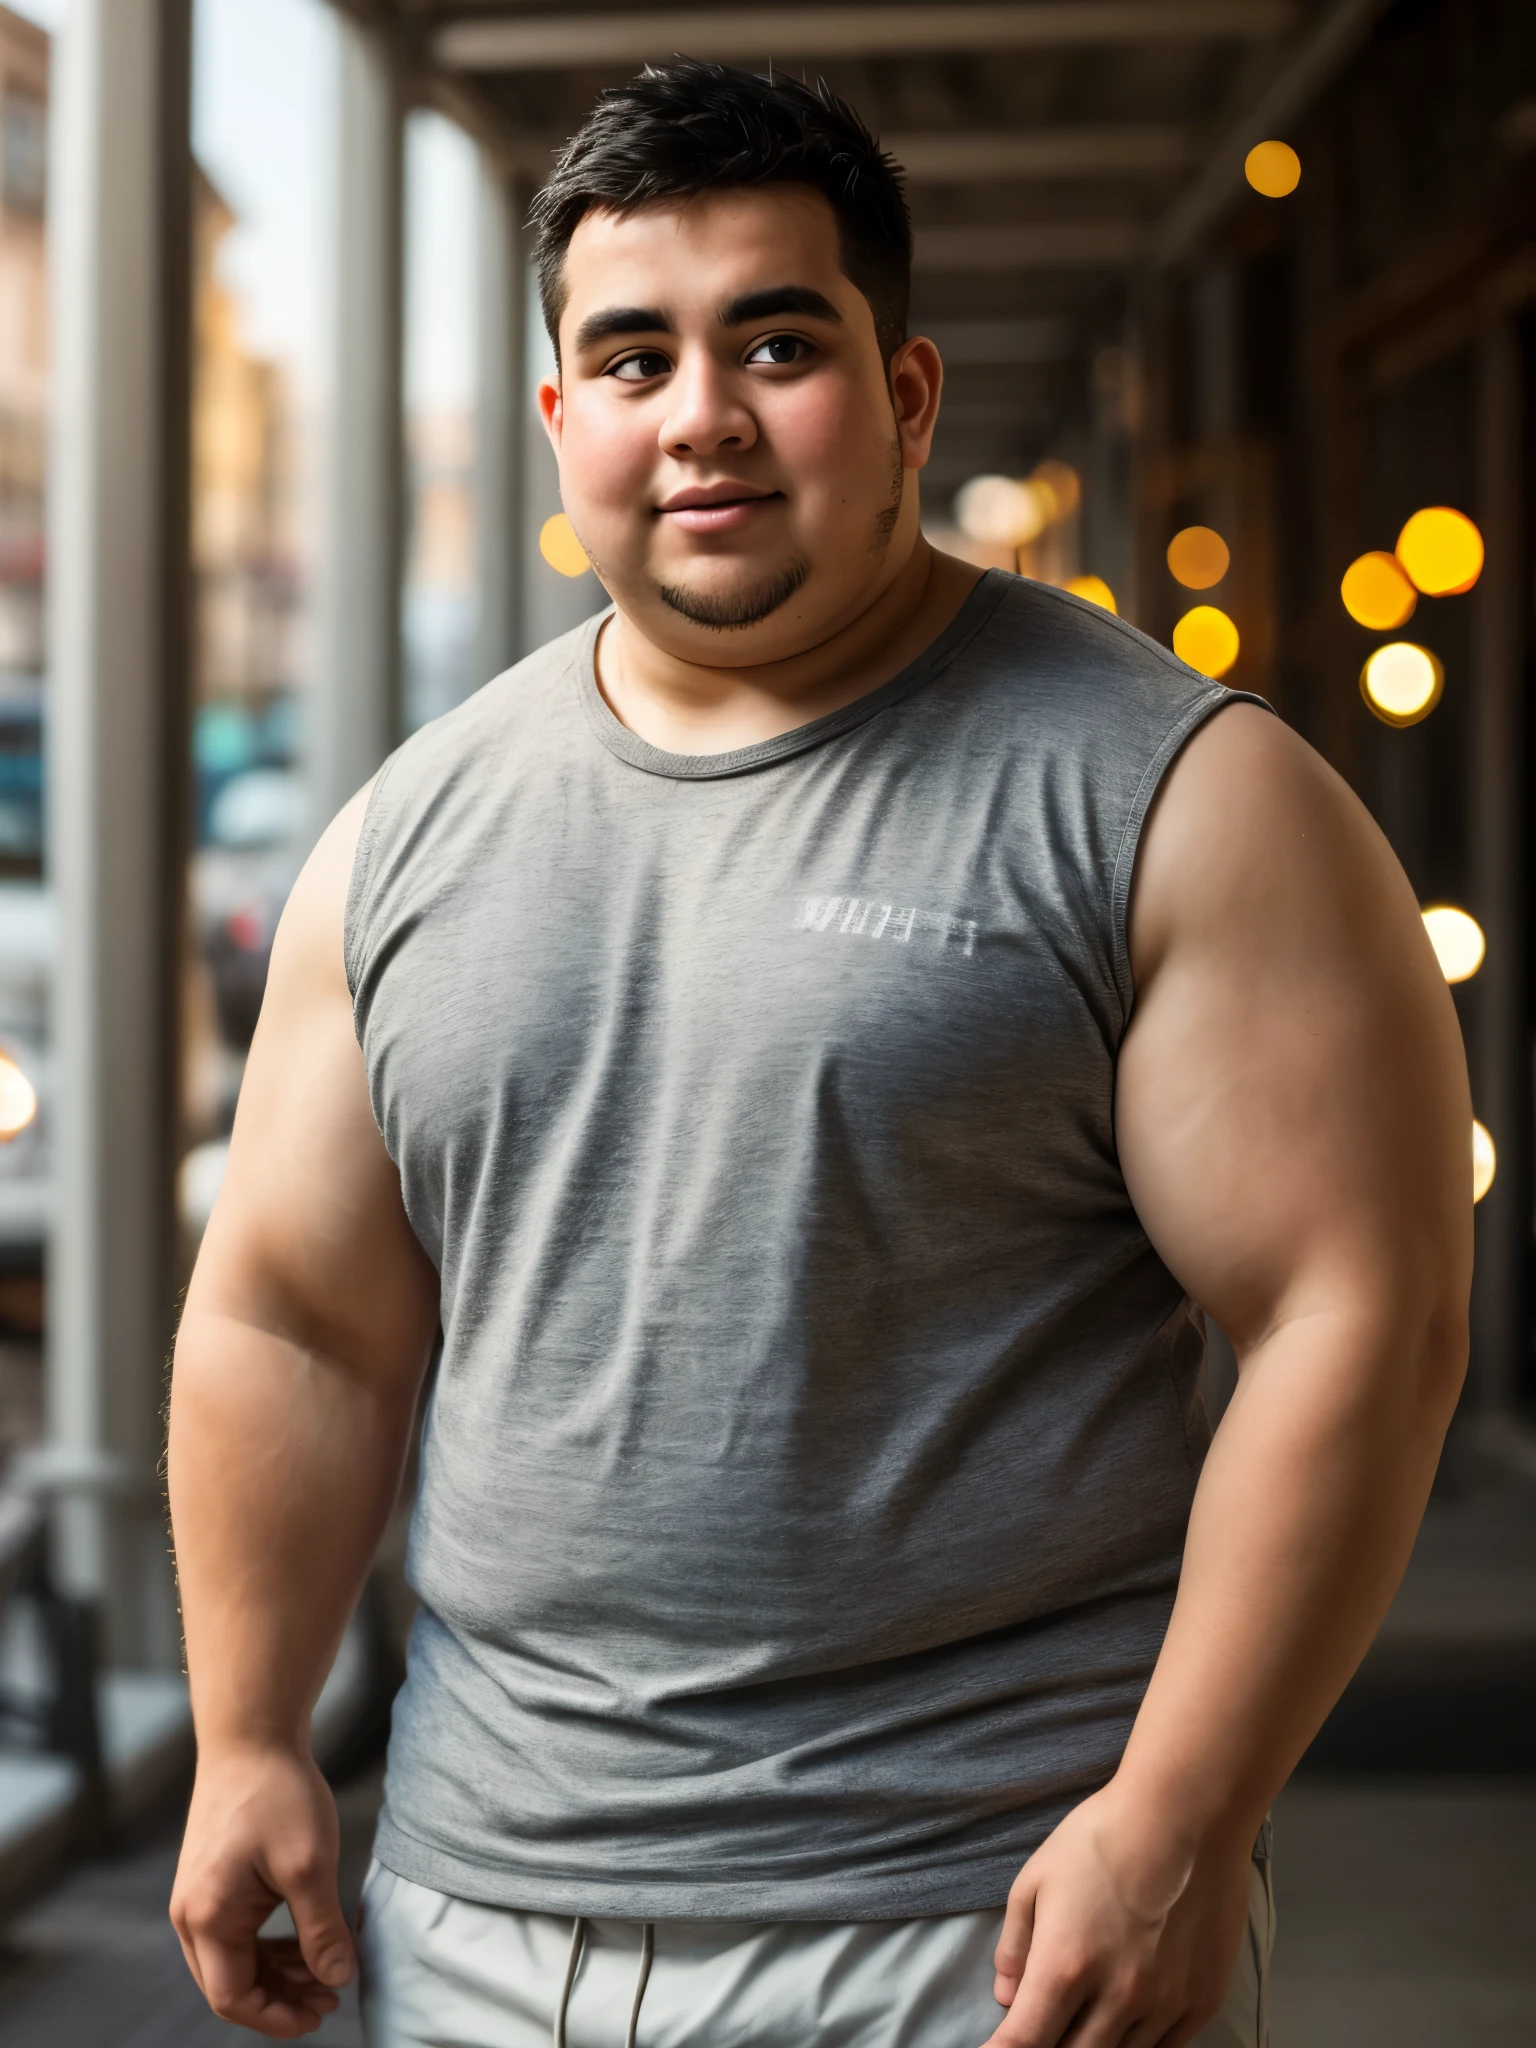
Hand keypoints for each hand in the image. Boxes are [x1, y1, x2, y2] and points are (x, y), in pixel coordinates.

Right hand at [170, 1743, 354, 2038]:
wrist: (252, 1736)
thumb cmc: (277, 1794)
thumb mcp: (309, 1865)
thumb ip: (322, 1929)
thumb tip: (338, 1979)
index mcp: (206, 1917)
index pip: (232, 1997)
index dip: (276, 2018)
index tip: (320, 2016)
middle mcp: (190, 1915)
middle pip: (231, 1984)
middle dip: (281, 1998)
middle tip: (331, 1996)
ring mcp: (197, 1897)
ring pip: (236, 1960)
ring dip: (279, 1972)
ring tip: (327, 1969)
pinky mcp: (212, 1881)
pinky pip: (237, 1933)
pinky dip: (270, 1945)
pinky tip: (308, 1940)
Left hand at [981, 1780, 1252, 2047]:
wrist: (1185, 1815)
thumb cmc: (1102, 1837)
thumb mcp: (1037, 1878)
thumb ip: (1016, 1945)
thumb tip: (1006, 1997)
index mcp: (1064, 1967)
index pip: (1023, 2043)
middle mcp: (1115, 1998)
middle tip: (1046, 2025)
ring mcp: (1162, 2005)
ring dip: (1093, 2046)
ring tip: (1083, 2022)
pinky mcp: (1201, 2002)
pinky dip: (1137, 2045)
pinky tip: (1127, 2025)